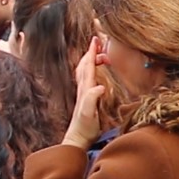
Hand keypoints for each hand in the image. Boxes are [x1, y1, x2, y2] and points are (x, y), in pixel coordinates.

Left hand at [61, 35, 106, 149]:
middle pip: (85, 64)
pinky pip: (87, 77)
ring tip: (101, 54)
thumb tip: (100, 86)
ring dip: (91, 59)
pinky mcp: (85, 98)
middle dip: (91, 52)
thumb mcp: (89, 114)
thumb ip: (92, 99)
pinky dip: (91, 69)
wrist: (77, 138)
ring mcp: (83, 92)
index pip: (89, 66)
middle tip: (100, 43)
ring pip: (85, 70)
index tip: (96, 40)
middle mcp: (83, 88)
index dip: (92, 52)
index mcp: (85, 89)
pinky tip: (96, 71)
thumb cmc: (85, 128)